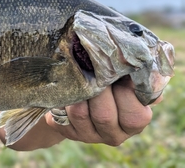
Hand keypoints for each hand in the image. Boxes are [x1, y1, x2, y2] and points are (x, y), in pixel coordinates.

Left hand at [45, 76, 160, 145]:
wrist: (81, 95)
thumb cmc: (111, 86)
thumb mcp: (128, 83)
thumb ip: (138, 80)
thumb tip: (146, 74)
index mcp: (133, 123)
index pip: (135, 117)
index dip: (125, 92)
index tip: (118, 75)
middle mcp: (113, 135)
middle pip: (104, 116)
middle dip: (98, 89)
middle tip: (94, 71)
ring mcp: (88, 136)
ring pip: (80, 113)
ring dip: (79, 91)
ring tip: (80, 76)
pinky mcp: (68, 131)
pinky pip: (62, 114)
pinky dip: (64, 97)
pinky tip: (67, 88)